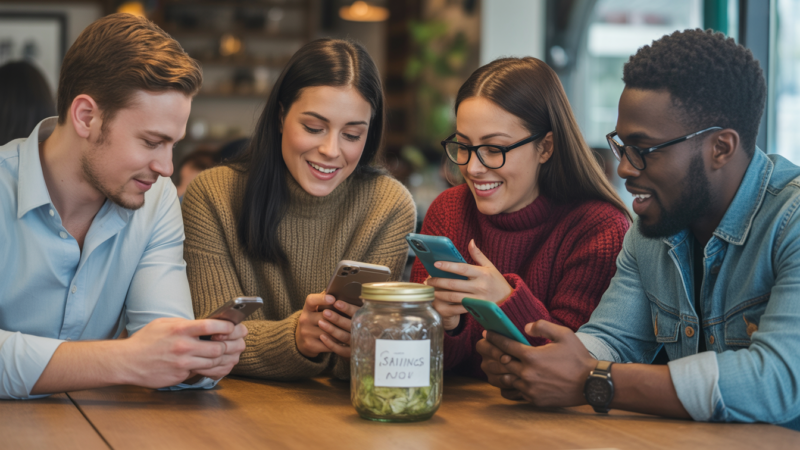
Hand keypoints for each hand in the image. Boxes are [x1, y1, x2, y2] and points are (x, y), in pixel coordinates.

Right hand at [119, 317, 244, 387]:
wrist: (127, 361)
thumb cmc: (146, 340)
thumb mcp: (164, 324)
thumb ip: (185, 323)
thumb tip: (207, 324)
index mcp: (180, 329)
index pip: (211, 326)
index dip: (228, 326)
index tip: (235, 326)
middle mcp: (183, 346)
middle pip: (218, 347)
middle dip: (233, 345)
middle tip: (241, 341)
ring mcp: (182, 363)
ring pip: (214, 361)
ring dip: (227, 357)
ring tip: (236, 353)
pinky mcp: (181, 375)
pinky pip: (204, 372)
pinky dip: (216, 369)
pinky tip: (223, 364)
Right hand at [296, 293, 358, 358]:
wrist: (301, 339)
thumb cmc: (315, 320)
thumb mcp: (316, 309)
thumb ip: (326, 299)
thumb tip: (341, 288)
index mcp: (307, 308)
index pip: (311, 300)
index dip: (322, 299)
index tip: (333, 299)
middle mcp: (304, 320)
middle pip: (323, 317)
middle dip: (338, 318)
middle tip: (352, 317)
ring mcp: (306, 333)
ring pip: (328, 332)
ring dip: (341, 331)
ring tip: (352, 329)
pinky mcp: (310, 345)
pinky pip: (328, 344)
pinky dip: (338, 342)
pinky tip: (346, 340)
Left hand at [425, 239, 512, 330]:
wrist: (509, 301)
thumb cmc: (497, 282)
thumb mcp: (490, 267)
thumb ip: (478, 255)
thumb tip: (470, 241)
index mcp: (482, 274)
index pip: (462, 268)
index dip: (448, 266)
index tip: (436, 264)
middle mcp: (479, 286)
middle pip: (453, 284)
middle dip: (438, 282)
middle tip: (428, 280)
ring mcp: (476, 299)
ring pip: (453, 297)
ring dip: (440, 294)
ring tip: (431, 291)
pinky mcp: (475, 309)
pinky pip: (458, 307)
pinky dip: (448, 304)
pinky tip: (440, 301)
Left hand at [477, 320, 595, 406]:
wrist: (591, 384)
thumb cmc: (578, 358)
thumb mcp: (564, 334)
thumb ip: (542, 326)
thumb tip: (525, 327)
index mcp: (532, 356)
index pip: (505, 345)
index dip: (494, 337)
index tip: (486, 333)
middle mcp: (527, 373)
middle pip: (500, 362)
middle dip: (488, 352)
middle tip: (481, 346)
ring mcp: (529, 388)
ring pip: (504, 379)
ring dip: (496, 370)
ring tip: (490, 364)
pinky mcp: (534, 399)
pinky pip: (514, 393)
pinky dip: (507, 386)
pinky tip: (505, 380)